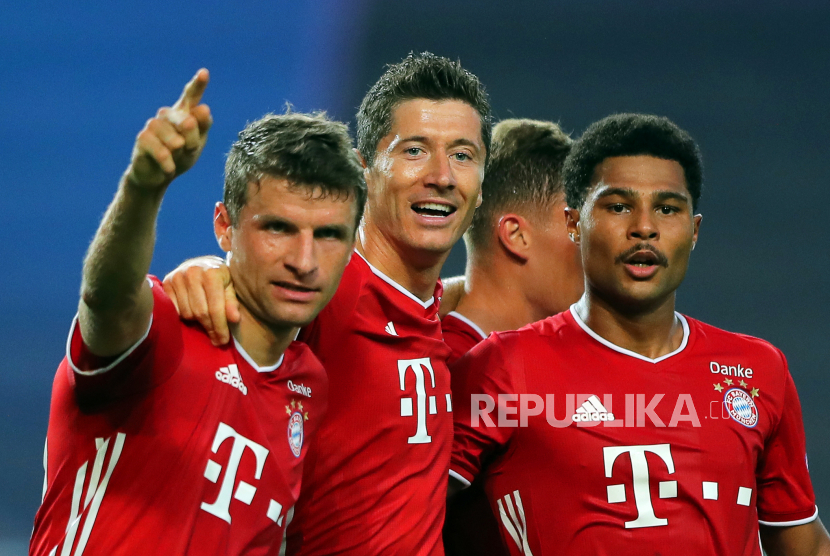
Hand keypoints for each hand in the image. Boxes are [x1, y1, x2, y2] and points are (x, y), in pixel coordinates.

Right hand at [126, 69, 212, 189]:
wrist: (159, 176)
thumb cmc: (181, 157)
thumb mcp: (197, 144)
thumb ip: (202, 127)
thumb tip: (202, 108)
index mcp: (184, 114)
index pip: (191, 97)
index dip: (197, 85)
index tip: (204, 73)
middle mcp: (167, 115)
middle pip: (186, 121)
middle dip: (192, 139)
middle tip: (189, 149)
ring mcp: (153, 125)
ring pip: (172, 137)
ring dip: (178, 150)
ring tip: (177, 158)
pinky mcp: (142, 139)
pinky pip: (160, 150)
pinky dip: (167, 162)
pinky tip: (169, 169)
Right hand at [162, 255, 239, 345]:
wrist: (201, 263)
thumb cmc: (220, 277)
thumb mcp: (231, 287)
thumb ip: (232, 302)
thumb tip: (234, 319)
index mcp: (212, 274)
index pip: (215, 308)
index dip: (220, 327)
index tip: (223, 341)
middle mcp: (193, 273)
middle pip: (200, 313)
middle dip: (210, 328)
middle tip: (217, 339)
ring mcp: (177, 277)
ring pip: (186, 313)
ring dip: (196, 322)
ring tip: (205, 320)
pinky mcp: (166, 282)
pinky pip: (174, 310)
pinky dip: (183, 315)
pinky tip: (191, 312)